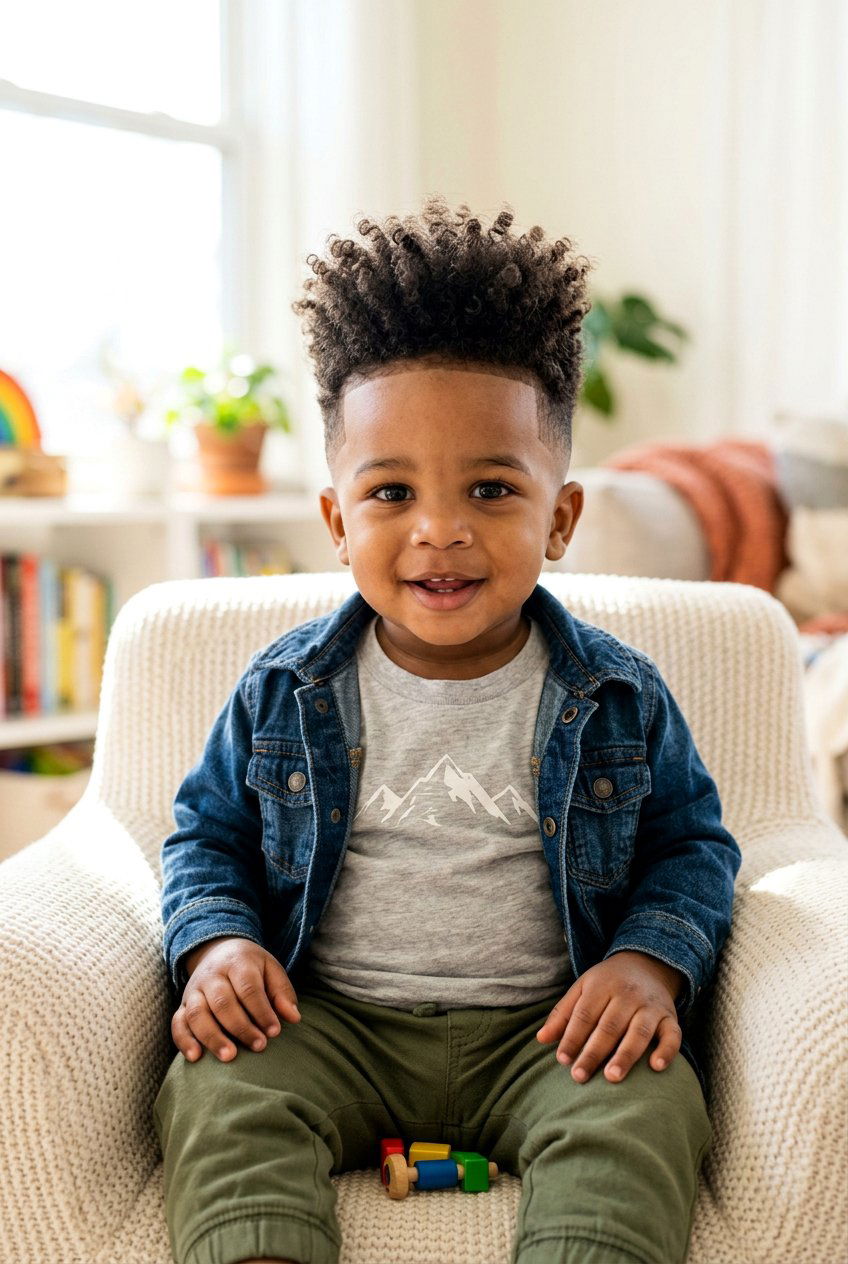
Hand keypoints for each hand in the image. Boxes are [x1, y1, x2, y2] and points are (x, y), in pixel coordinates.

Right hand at [172, 936, 300, 1062]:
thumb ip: (282, 992)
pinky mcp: (182, 1005)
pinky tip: (195, 1058)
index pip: (248, 988)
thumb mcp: (270, 968)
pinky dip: (183, 1041)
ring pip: (197, 1014)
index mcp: (237, 962)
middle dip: (241, 1027)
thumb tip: (293, 1018)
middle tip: (259, 1047)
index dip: (261, 1011)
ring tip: (230, 1057)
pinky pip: (177, 1023)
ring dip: (212, 1037)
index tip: (275, 1031)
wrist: (218, 950)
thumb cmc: (250, 966)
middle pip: (222, 1002)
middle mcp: (212, 975)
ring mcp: (193, 990)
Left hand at [535, 951, 683, 1083]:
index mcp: (602, 985)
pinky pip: (672, 1035)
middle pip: (608, 1026)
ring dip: (625, 1055)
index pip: (584, 1014)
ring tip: (611, 1077)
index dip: (572, 1037)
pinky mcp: (670, 1017)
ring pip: (638, 1032)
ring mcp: (650, 1006)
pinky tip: (655, 1067)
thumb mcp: (582, 989)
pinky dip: (666, 1051)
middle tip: (579, 1076)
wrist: (647, 964)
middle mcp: (627, 994)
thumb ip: (562, 1014)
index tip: (562, 1059)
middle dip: (593, 1052)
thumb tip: (540, 1039)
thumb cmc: (608, 983)